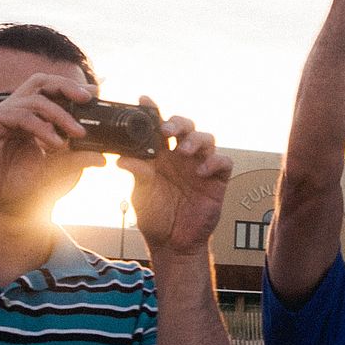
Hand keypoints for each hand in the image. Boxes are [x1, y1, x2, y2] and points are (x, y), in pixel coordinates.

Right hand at [0, 72, 99, 212]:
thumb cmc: (6, 185)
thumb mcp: (48, 171)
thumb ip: (72, 161)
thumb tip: (102, 158)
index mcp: (23, 118)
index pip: (48, 93)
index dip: (71, 90)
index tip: (95, 94)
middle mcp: (10, 110)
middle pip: (40, 82)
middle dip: (66, 86)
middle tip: (88, 98)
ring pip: (35, 100)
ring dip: (61, 115)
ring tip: (77, 134)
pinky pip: (21, 115)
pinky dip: (42, 127)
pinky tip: (55, 143)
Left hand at [122, 102, 233, 255]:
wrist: (172, 244)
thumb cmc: (156, 217)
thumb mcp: (140, 193)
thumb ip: (137, 173)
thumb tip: (121, 157)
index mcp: (161, 156)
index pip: (158, 128)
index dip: (153, 112)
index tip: (143, 100)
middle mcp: (181, 157)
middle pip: (186, 127)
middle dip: (178, 122)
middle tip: (167, 129)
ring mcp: (200, 166)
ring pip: (207, 139)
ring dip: (196, 139)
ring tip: (185, 150)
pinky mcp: (216, 180)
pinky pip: (223, 162)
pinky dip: (214, 161)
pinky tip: (202, 170)